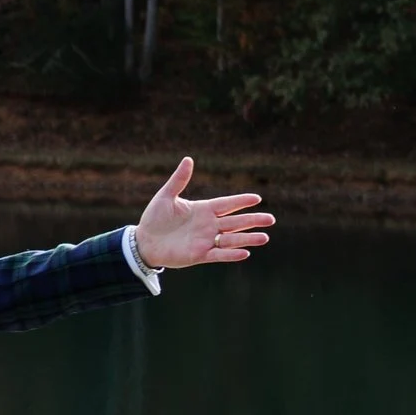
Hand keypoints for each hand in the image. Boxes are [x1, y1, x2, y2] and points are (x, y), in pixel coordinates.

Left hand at [134, 157, 274, 268]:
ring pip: (231, 239)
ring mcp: (205, 240)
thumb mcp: (166, 196)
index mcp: (203, 209)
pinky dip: (231, 254)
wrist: (144, 241)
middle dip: (253, 220)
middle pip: (235, 222)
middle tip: (271, 219)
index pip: (227, 205)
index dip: (241, 201)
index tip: (257, 198)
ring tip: (265, 237)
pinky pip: (218, 255)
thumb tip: (188, 159)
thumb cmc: (154, 218)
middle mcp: (208, 225)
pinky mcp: (199, 255)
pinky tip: (245, 252)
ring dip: (247, 238)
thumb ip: (179, 180)